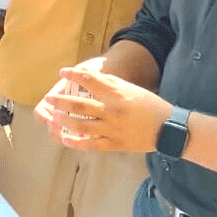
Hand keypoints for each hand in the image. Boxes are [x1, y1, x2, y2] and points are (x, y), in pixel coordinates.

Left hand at [37, 66, 171, 152]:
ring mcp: (112, 128)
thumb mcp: (130, 88)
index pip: (90, 80)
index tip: (62, 72)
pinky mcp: (114, 144)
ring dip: (64, 121)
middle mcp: (112, 110)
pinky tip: (65, 139)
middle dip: (61, 101)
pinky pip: (91, 144)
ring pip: (81, 125)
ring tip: (54, 116)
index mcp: (117, 94)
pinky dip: (76, 142)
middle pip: (80, 104)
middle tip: (49, 98)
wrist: (168, 128)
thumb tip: (88, 79)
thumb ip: (110, 84)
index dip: (73, 75)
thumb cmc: (149, 105)